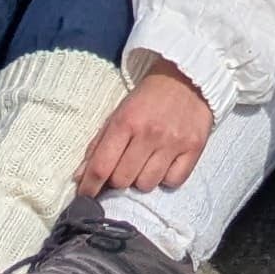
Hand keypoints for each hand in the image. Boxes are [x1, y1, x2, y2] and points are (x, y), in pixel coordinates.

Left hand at [75, 62, 214, 194]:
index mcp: (126, 122)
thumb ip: (98, 145)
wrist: (188, 77)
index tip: (85, 196)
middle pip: (122, 180)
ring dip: (141, 180)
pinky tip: (164, 165)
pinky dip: (166, 178)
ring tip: (145, 164)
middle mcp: (150, 133)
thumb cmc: (148, 98)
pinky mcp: (194, 147)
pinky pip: (173, 182)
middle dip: (117, 179)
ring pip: (146, 185)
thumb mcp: (118, 114)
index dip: (89, 187)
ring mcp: (174, 142)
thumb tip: (80, 177)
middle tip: (123, 168)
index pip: (101, 166)